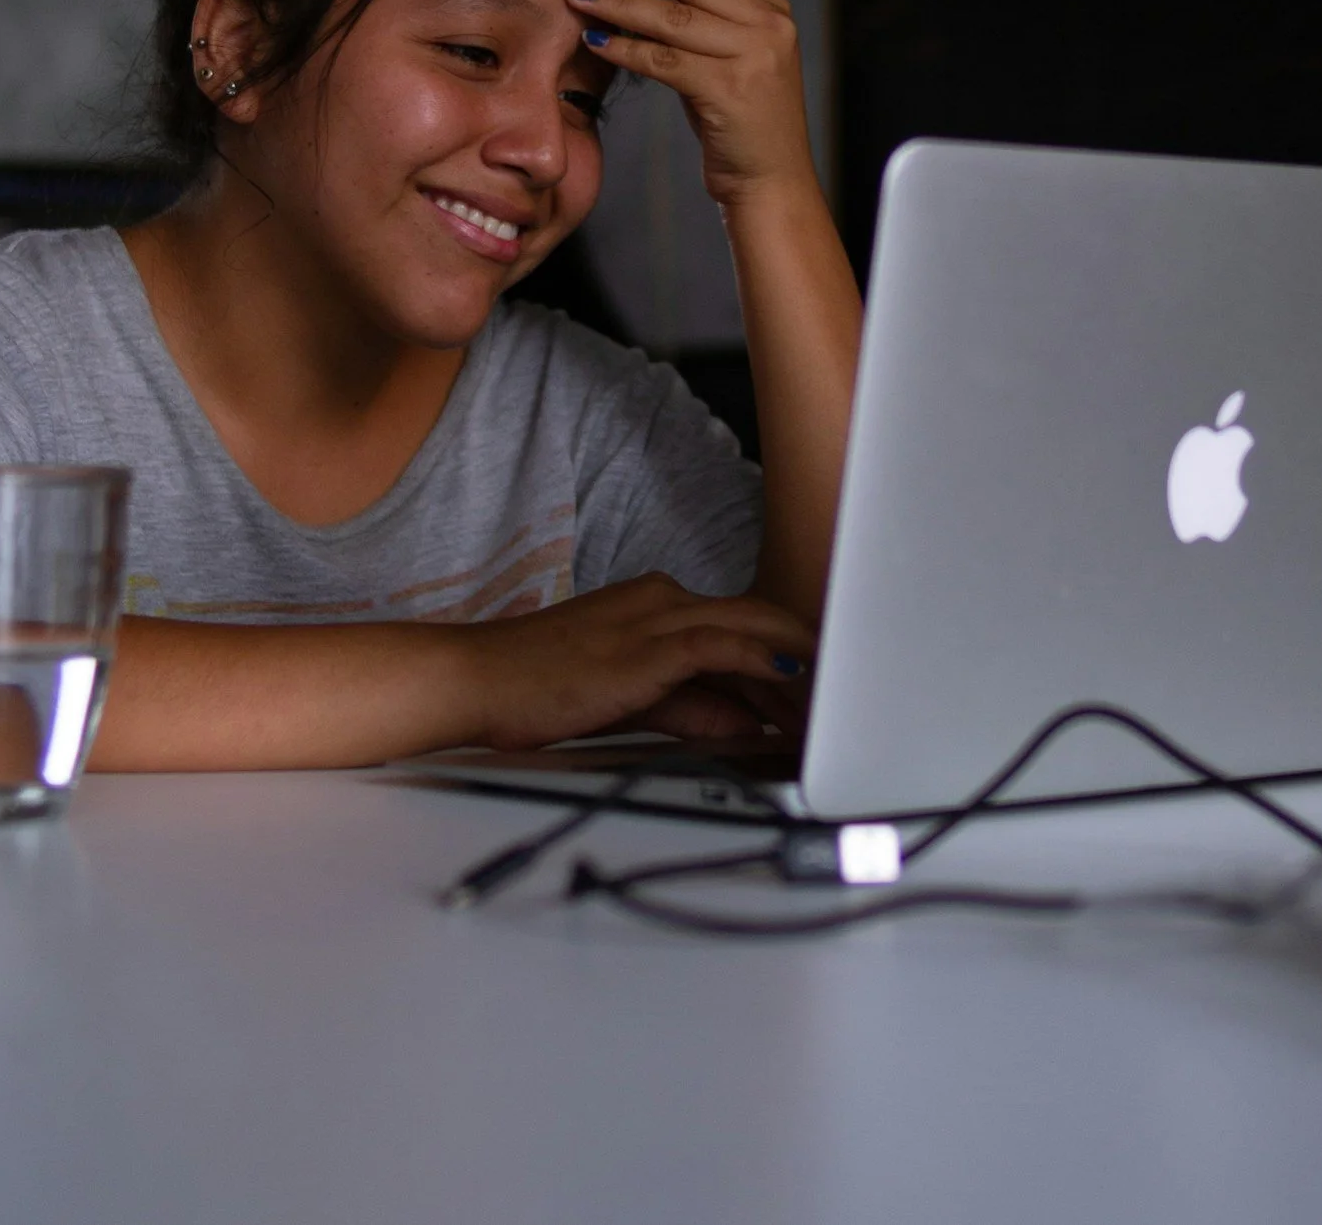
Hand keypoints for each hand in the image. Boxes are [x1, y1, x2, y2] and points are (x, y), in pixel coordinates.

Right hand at [444, 572, 814, 749]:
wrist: (477, 681)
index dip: (787, 658)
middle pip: (757, 617)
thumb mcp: (631, 699)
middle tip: (845, 691)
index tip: (821, 690)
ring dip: (797, 663)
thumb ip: (691, 707)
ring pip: (749, 626)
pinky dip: (762, 658)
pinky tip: (793, 677)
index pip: (740, 626)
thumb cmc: (539, 687)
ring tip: (834, 695)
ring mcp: (654, 617)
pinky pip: (720, 644)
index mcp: (655, 605)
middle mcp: (662, 600)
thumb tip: (746, 722)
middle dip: (806, 655)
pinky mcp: (645, 645)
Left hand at [565, 0, 816, 206]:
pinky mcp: (731, 90)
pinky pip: (664, 60)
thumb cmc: (741, 124)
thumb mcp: (731, 62)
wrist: (772, 183)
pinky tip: (595, 40)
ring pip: (671, 18)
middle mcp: (771, 26)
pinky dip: (625, 48)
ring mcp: (755, 56)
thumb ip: (703, 25)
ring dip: (618, 4)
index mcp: (774, 11)